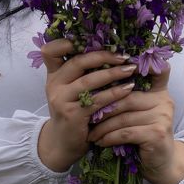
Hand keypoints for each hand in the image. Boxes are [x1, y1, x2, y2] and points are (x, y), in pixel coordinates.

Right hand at [37, 39, 137, 171]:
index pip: (51, 51)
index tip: (90, 39)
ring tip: (131, 70)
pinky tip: (129, 89)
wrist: (63, 144)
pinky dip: (115, 93)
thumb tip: (112, 51)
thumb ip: (82, 73)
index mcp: (54, 75)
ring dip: (113, 74)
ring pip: (89, 81)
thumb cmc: (74, 111)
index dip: (66, 42)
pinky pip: (97, 100)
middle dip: (103, 56)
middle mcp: (54, 85)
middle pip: (78, 62)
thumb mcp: (71, 90)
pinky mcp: (72, 115)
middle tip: (124, 56)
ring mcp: (61, 100)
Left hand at [86, 64, 183, 183]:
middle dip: (104, 107)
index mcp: (160, 91)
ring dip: (102, 126)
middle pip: (127, 97)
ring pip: (123, 116)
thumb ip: (130, 98)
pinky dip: (109, 137)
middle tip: (86, 115)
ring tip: (91, 133)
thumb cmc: (144, 136)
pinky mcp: (156, 133)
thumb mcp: (140, 114)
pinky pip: (125, 132)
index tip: (122, 64)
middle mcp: (164, 100)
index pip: (159, 70)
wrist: (161, 164)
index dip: (145, 64)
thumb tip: (99, 83)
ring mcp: (162, 116)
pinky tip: (100, 142)